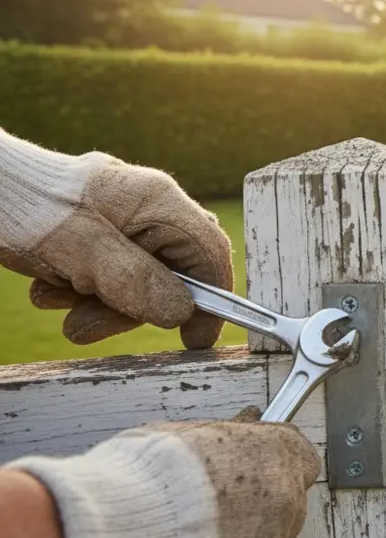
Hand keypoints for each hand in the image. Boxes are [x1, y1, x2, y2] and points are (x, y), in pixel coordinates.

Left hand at [0, 130, 232, 347]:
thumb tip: (180, 312)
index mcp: (156, 199)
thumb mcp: (79, 250)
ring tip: (55, 302)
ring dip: (98, 302)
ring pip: (136, 276)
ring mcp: (119, 217)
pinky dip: (81, 289)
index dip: (211, 298)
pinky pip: (107, 271)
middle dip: (131, 306)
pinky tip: (48, 287)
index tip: (195, 338)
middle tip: (85, 327)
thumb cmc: (22, 207)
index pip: (208, 251)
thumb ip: (136, 280)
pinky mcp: (94, 230)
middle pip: (170, 270)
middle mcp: (145, 206)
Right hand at [5, 407, 319, 537]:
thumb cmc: (139, 484)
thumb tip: (226, 432)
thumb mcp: (180, 436)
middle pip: (283, 506)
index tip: (251, 460)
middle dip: (251, 505)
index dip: (270, 459)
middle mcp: (284, 511)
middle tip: (208, 509)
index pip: (298, 457)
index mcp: (274, 461)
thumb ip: (216, 440)